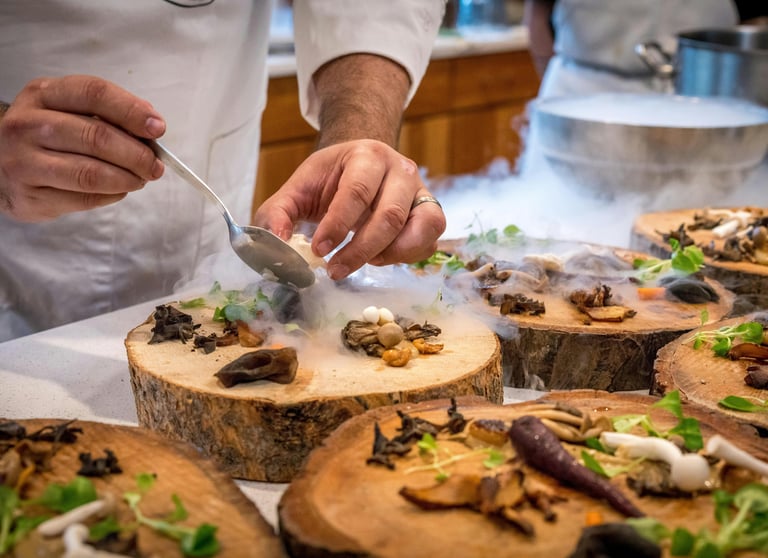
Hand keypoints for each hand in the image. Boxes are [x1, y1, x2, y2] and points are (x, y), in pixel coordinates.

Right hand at [0, 75, 165, 221]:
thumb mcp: (66, 111)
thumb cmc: (45, 136)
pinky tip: (118, 190)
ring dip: (127, 178)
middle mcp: (27, 125)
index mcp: (42, 95)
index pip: (94, 93)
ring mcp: (24, 162)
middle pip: (97, 136)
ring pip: (91, 173)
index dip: (131, 111)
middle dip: (137, 154)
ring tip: (141, 179)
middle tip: (155, 165)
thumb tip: (151, 127)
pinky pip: (83, 198)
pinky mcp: (30, 196)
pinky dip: (111, 196)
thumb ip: (105, 115)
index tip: (158, 128)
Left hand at [253, 139, 445, 280]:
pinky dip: (406, 257)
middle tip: (335, 270)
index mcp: (367, 155)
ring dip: (389, 255)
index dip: (338, 225)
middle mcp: (401, 170)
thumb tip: (276, 244)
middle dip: (360, 250)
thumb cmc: (330, 179)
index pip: (356, 192)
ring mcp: (421, 191)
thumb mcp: (298, 189)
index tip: (319, 250)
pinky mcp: (431, 213)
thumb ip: (278, 213)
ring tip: (363, 262)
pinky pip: (429, 241)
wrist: (362, 165)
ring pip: (420, 228)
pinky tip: (380, 257)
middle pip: (389, 215)